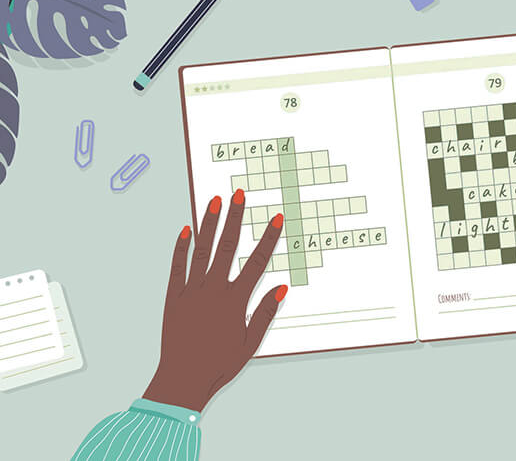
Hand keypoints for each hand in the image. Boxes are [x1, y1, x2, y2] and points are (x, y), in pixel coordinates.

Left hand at [143, 189, 287, 410]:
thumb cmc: (219, 365)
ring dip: (208, 224)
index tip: (277, 219)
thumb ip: (265, 313)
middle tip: (238, 195)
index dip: (268, 239)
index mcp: (235, 301)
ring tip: (213, 201)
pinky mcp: (173, 298)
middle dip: (234, 218)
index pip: (256, 263)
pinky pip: (176, 268)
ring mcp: (191, 292)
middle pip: (227, 247)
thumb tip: (281, 287)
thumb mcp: (250, 343)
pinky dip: (180, 248)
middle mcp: (213, 291)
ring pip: (201, 251)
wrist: (182, 380)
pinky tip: (184, 230)